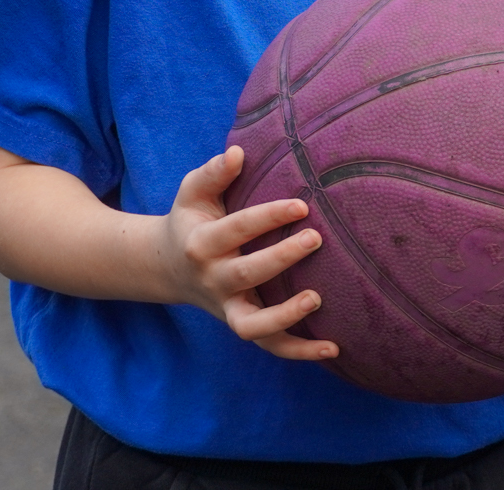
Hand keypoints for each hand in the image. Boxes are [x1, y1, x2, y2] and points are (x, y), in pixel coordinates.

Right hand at [159, 145, 336, 360]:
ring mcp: (227, 307)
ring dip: (285, 316)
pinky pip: (270, 345)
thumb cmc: (193, 219)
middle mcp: (213, 279)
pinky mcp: (242, 324)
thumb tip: (238, 152)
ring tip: (317, 299)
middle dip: (281, 258)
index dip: (269, 216)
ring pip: (252, 325)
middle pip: (246, 274)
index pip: (237, 229)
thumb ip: (214, 173)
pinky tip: (334, 348)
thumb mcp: (194, 193)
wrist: (169, 266)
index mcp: (202, 243)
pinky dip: (299, 351)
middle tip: (316, 237)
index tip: (302, 204)